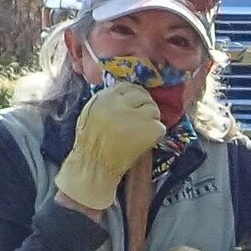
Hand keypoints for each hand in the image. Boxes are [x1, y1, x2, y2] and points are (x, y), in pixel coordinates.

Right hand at [56, 80, 165, 212]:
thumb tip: (125, 97)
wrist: (95, 164)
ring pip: (154, 110)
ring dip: (153, 119)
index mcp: (105, 97)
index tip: (138, 102)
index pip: (127, 86)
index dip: (135, 94)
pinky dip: (157, 134)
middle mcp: (120, 103)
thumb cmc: (90, 143)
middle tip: (146, 118)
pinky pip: (160, 127)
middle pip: (143, 95)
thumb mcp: (91, 113)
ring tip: (146, 131)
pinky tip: (149, 141)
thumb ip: (107, 103)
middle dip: (146, 105)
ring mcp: (136, 116)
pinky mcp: (148, 130)